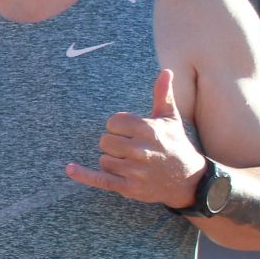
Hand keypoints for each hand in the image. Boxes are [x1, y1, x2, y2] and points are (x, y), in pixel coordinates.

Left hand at [65, 70, 205, 208]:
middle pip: (105, 141)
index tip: (130, 132)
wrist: (189, 181)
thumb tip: (165, 71)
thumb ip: (163, 95)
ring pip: (103, 159)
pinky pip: (101, 179)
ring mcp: (135, 171)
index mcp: (148, 130)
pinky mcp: (130, 187)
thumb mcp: (171, 120)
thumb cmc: (176, 145)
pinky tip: (70, 168)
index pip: (113, 122)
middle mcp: (141, 150)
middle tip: (129, 148)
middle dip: (113, 143)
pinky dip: (84, 175)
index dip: (118, 126)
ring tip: (131, 162)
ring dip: (112, 160)